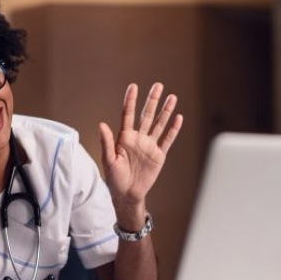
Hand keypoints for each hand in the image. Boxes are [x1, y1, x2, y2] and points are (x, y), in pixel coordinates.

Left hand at [99, 83, 182, 207]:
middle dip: (152, 100)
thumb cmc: (114, 178)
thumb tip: (102, 124)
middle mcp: (138, 138)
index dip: (131, 100)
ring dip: (165, 111)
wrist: (127, 194)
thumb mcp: (108, 160)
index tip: (133, 86)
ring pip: (159, 124)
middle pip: (146, 115)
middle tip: (158, 85)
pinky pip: (167, 139)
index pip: (128, 114)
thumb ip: (107, 142)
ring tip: (172, 97)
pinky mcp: (159, 155)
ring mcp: (149, 146)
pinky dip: (173, 129)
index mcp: (124, 137)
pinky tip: (178, 118)